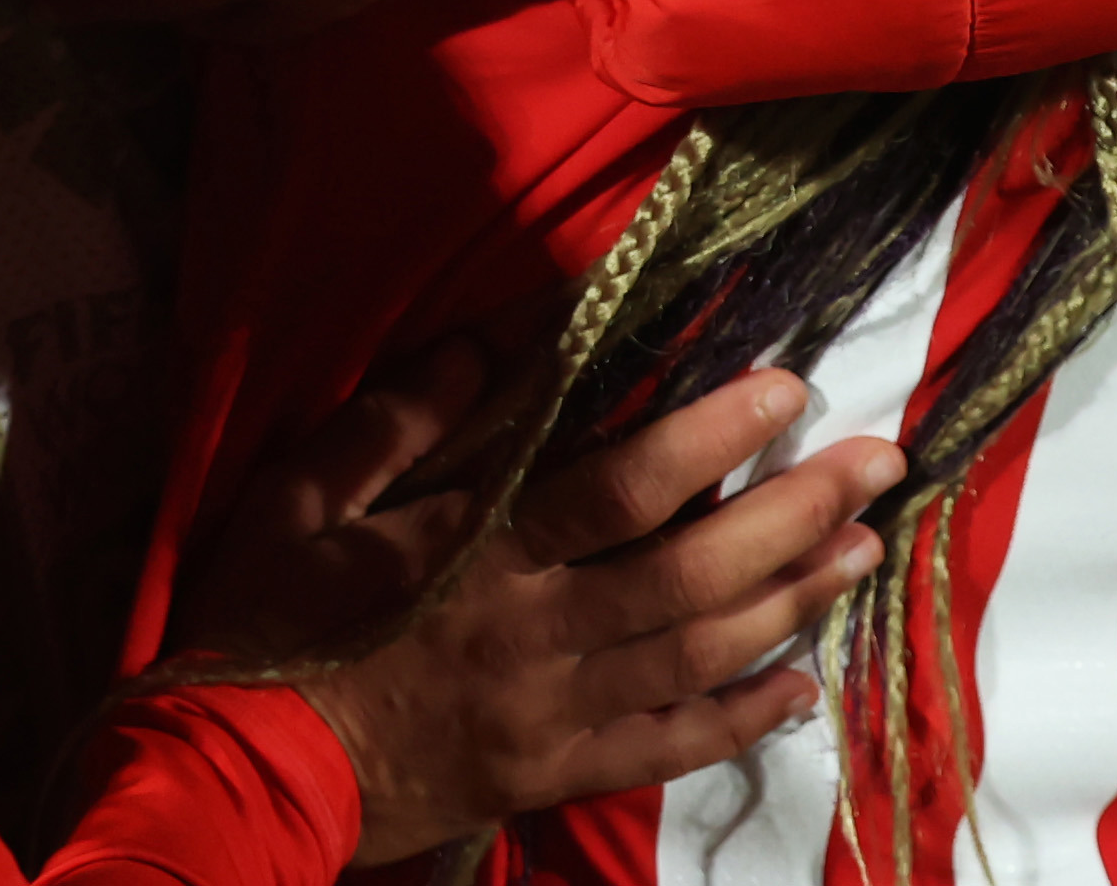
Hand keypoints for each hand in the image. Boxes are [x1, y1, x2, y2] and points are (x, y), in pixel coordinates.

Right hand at [170, 350, 898, 865]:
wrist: (236, 770)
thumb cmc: (266, 619)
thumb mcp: (302, 496)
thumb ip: (401, 419)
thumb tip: (495, 343)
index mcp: (478, 554)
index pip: (622, 485)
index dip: (712, 433)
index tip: (788, 388)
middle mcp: (536, 635)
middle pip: (694, 572)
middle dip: (796, 514)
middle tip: (880, 465)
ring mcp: (552, 715)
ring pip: (700, 657)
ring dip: (792, 601)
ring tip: (865, 551)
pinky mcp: (549, 773)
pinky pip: (666, 749)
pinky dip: (739, 722)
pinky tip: (798, 688)